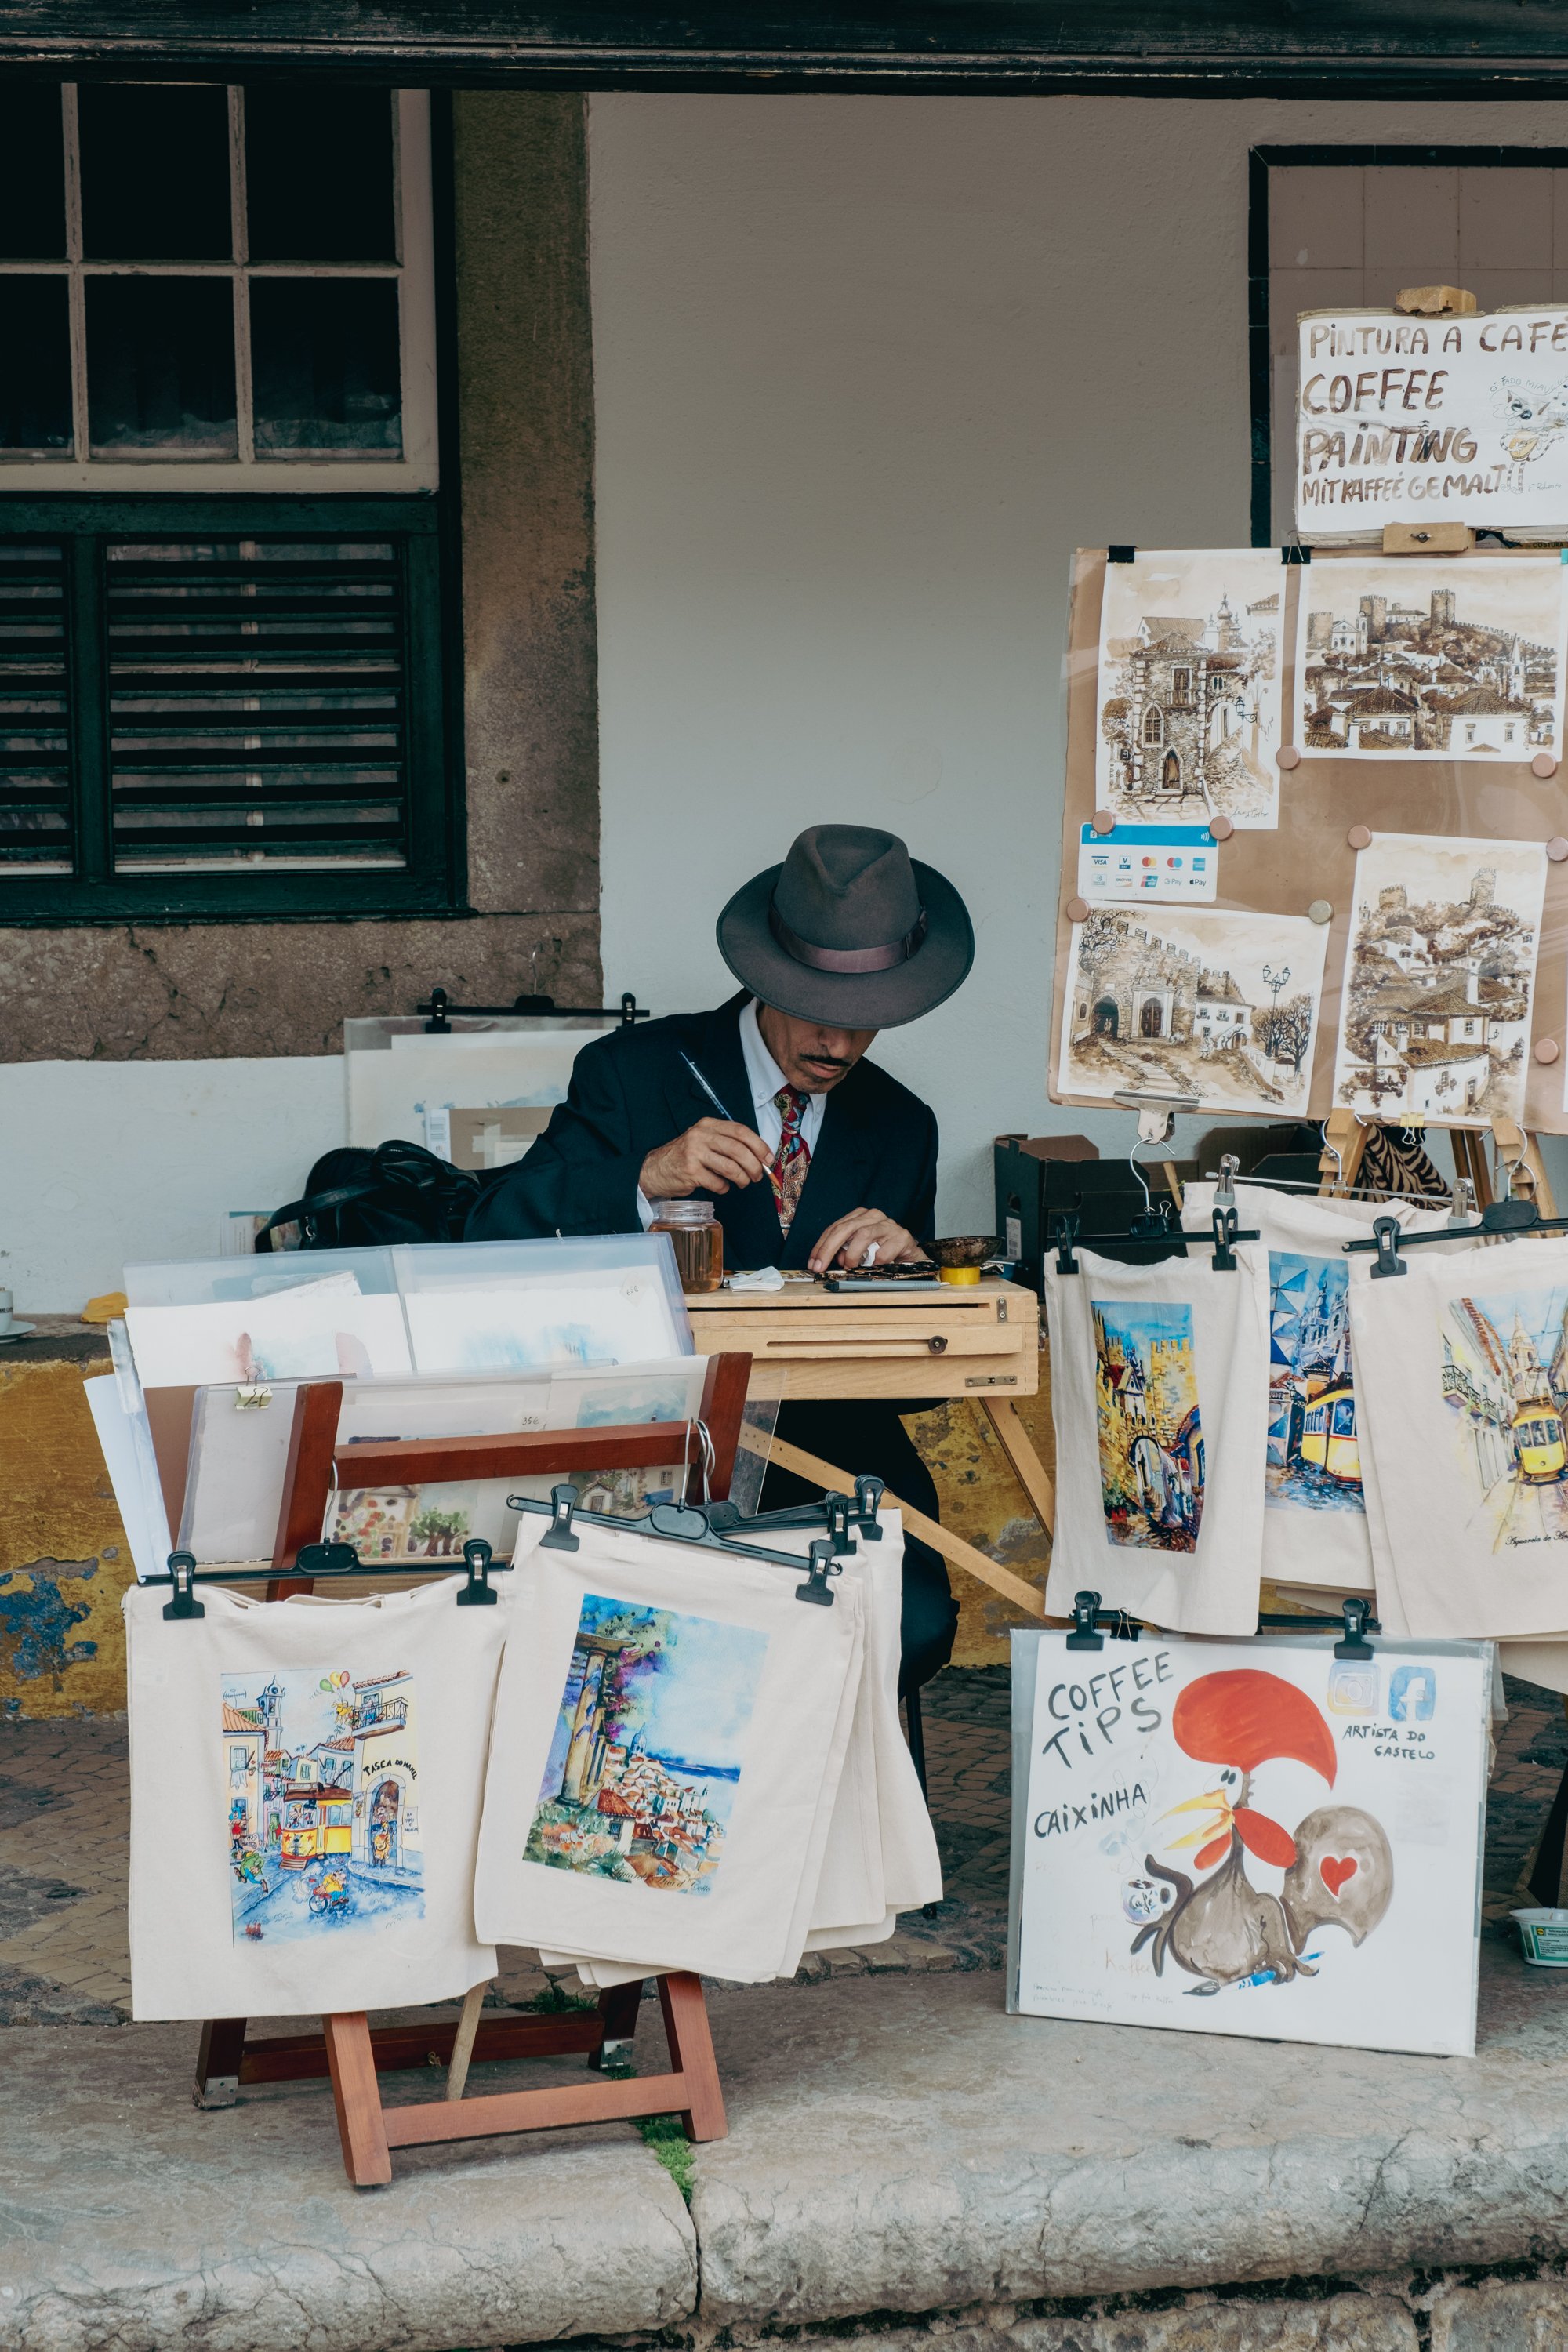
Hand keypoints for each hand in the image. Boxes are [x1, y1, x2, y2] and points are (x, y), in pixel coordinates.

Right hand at [640, 1119, 772, 1198]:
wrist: (655, 1169)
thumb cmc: (686, 1156)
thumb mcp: (704, 1141)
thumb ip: (728, 1144)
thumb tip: (759, 1157)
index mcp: (708, 1125)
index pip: (740, 1131)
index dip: (759, 1145)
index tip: (768, 1158)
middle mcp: (701, 1136)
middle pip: (739, 1150)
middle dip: (754, 1166)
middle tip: (758, 1175)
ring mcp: (694, 1153)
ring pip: (731, 1167)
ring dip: (742, 1179)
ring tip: (742, 1183)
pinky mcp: (690, 1172)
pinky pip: (718, 1183)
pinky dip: (724, 1188)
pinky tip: (721, 1186)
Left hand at [807, 1208, 924, 1275]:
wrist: (911, 1256)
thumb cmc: (883, 1252)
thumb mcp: (859, 1250)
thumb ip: (844, 1251)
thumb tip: (832, 1260)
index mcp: (860, 1216)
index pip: (834, 1228)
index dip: (820, 1247)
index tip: (812, 1263)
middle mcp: (873, 1216)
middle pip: (844, 1229)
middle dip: (828, 1249)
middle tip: (821, 1267)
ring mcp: (888, 1225)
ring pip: (863, 1235)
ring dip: (852, 1255)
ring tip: (851, 1267)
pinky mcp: (902, 1237)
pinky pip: (883, 1252)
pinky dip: (874, 1263)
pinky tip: (873, 1268)